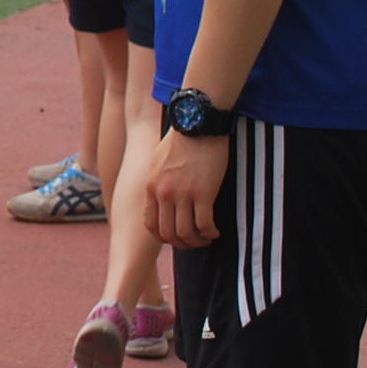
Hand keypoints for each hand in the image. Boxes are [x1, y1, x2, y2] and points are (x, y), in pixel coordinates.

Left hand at [146, 129, 229, 247]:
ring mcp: (182, 194)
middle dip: (182, 243)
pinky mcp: (203, 193)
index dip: (163, 237)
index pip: (151, 224)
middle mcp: (164, 194)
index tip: (176, 237)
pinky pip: (204, 224)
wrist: (197, 124)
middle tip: (195, 242)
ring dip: (197, 241)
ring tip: (207, 238)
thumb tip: (163, 198)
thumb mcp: (158, 162)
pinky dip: (210, 232)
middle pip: (168, 233)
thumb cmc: (182, 140)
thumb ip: (158, 182)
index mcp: (151, 187)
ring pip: (186, 233)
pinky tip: (216, 231)